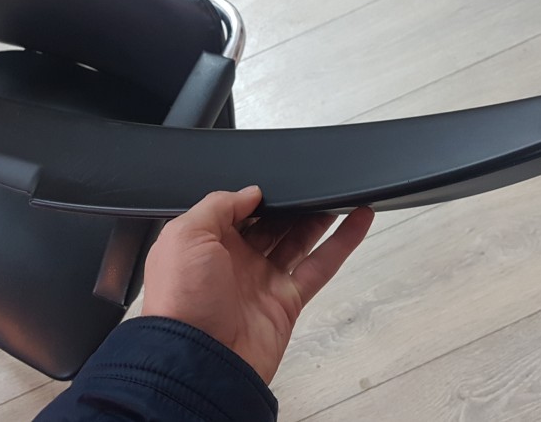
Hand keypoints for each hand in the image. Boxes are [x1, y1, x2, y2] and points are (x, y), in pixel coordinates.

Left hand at [142, 186, 373, 382]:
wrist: (199, 362)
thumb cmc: (181, 301)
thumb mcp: (185, 236)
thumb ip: (218, 206)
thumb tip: (250, 192)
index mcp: (204, 244)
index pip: (234, 210)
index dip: (255, 194)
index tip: (277, 177)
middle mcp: (233, 261)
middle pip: (270, 223)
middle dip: (290, 203)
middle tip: (314, 180)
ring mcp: (262, 281)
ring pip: (297, 240)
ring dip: (318, 216)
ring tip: (339, 191)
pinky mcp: (287, 301)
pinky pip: (320, 265)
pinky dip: (342, 242)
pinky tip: (359, 218)